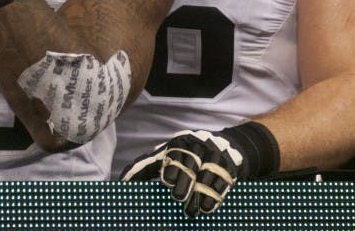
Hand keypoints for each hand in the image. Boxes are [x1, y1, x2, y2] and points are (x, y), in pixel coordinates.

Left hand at [120, 122, 278, 216]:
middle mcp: (198, 145)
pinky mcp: (231, 166)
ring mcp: (216, 154)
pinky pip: (224, 181)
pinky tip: (207, 208)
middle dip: (185, 182)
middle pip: (192, 164)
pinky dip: (215, 196)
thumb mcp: (167, 156)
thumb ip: (146, 167)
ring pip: (208, 174)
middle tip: (178, 198)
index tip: (167, 182)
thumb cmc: (187, 156)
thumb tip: (123, 182)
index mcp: (180, 142)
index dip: (172, 167)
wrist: (224, 147)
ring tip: (191, 212)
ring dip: (199, 195)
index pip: (175, 153)